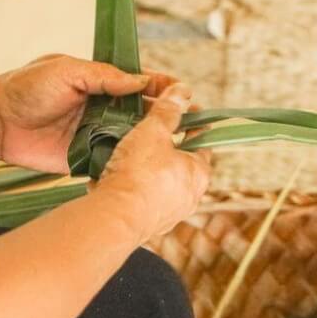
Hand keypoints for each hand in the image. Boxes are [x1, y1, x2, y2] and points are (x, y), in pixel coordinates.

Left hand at [0, 54, 177, 172]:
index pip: (141, 83)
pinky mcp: (88, 158)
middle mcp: (105, 108)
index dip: (164, 87)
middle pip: (146, 113)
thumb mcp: (66, 71)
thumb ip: (103, 75)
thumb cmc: (26, 88)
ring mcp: (98, 134)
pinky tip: (152, 168)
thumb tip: (141, 81)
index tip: (183, 93)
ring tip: (181, 146)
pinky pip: (116, 161)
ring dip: (156, 142)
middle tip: (192, 122)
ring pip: (135, 138)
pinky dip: (132, 164)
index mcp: (102, 83)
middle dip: (169, 116)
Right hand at [95, 84, 211, 239]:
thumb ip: (167, 111)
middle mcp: (189, 197)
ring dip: (147, 169)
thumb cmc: (139, 174)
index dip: (191, 123)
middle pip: (180, 164)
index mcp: (199, 173)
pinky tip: (115, 177)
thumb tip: (182, 91)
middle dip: (166, 147)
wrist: (115, 218)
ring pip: (159, 184)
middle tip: (149, 131)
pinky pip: (141, 200)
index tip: (180, 110)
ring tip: (128, 153)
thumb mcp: (153, 131)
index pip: (201, 142)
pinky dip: (131, 188)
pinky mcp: (146, 226)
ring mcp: (168, 215)